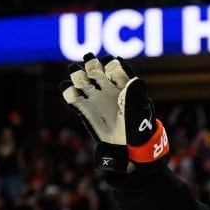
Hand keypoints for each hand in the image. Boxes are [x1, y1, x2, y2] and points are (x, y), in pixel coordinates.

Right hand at [60, 53, 165, 171]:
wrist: (129, 145)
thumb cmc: (138, 126)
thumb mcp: (140, 109)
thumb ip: (134, 94)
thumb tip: (133, 80)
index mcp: (122, 84)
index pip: (113, 67)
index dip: (110, 65)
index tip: (110, 68)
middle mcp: (106, 88)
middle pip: (94, 69)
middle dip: (91, 64)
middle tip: (90, 65)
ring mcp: (94, 98)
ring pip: (81, 80)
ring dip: (77, 75)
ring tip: (77, 76)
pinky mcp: (84, 109)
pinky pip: (72, 97)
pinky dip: (68, 91)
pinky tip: (70, 90)